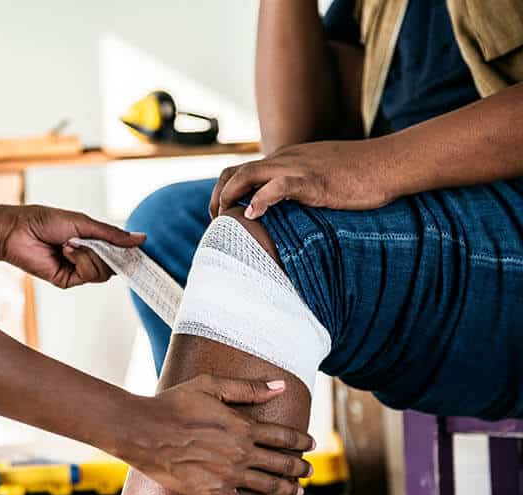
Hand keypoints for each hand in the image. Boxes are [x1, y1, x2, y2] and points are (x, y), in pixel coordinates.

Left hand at [0, 205, 144, 287]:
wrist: (18, 230)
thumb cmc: (45, 220)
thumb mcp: (85, 223)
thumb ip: (112, 235)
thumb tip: (141, 239)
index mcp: (94, 242)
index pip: (120, 252)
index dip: (129, 252)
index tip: (139, 250)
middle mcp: (88, 257)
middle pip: (115, 265)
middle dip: (107, 252)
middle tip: (92, 241)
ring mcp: (78, 270)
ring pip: (103, 272)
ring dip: (90, 255)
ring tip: (71, 243)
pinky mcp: (67, 280)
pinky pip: (87, 275)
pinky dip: (80, 260)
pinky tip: (65, 250)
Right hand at [119, 375, 314, 494]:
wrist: (143, 431)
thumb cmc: (173, 404)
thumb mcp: (210, 385)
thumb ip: (247, 387)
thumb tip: (279, 385)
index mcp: (242, 426)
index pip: (282, 435)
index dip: (300, 440)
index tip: (311, 443)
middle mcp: (241, 452)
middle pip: (281, 463)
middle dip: (299, 467)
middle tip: (309, 470)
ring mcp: (228, 475)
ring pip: (268, 486)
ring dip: (287, 490)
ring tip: (298, 492)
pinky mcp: (213, 492)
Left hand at [210, 139, 397, 218]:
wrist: (390, 163)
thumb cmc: (360, 175)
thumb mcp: (321, 177)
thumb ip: (300, 189)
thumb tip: (286, 213)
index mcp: (285, 160)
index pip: (241, 170)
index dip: (224, 191)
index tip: (221, 215)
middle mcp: (285, 160)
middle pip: (235, 172)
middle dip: (218, 197)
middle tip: (216, 222)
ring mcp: (298, 168)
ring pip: (249, 174)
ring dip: (230, 197)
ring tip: (226, 219)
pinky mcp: (314, 180)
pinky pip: (279, 186)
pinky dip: (261, 200)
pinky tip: (254, 216)